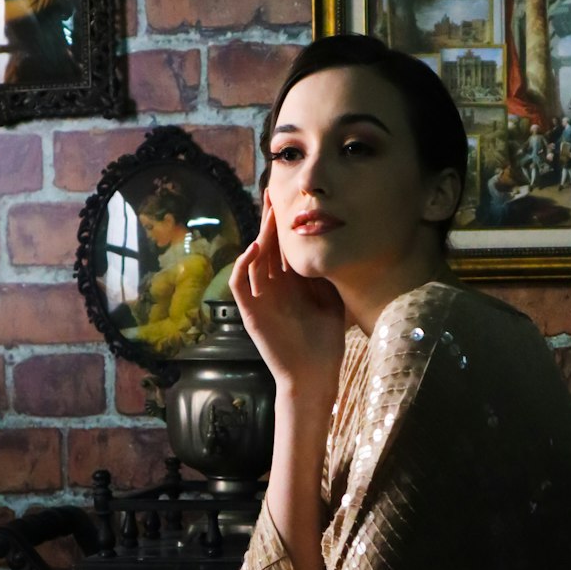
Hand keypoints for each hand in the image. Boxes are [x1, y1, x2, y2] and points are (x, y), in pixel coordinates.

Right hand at [230, 200, 345, 397]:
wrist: (313, 375)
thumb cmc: (324, 343)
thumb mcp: (331, 302)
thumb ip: (325, 275)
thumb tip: (330, 244)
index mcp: (292, 283)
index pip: (285, 247)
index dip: (286, 225)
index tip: (291, 200)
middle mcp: (274, 287)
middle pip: (268, 246)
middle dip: (270, 221)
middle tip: (273, 194)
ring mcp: (260, 298)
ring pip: (255, 259)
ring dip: (260, 236)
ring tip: (270, 216)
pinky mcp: (251, 312)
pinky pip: (239, 283)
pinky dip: (243, 264)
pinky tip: (255, 248)